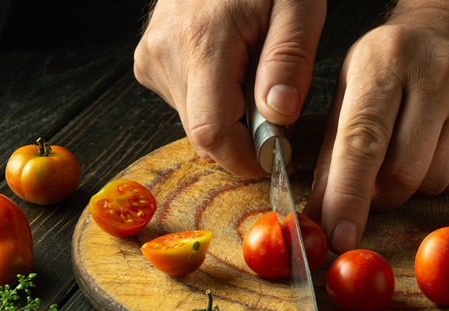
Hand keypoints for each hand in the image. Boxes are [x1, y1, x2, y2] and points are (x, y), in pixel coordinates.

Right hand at [133, 0, 325, 177]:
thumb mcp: (298, 4)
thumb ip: (289, 58)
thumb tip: (278, 115)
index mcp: (201, 42)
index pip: (212, 133)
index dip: (245, 158)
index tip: (277, 154)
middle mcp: (165, 56)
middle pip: (205, 134)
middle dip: (247, 136)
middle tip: (276, 100)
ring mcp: (152, 60)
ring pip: (198, 123)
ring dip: (234, 118)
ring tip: (256, 73)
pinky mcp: (150, 64)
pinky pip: (188, 105)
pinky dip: (218, 102)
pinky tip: (234, 70)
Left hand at [303, 3, 448, 252]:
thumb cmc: (394, 72)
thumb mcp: (351, 95)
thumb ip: (333, 157)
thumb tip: (319, 219)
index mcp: (386, 60)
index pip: (363, 139)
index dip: (349, 195)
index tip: (339, 237)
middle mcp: (439, 71)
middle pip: (403, 173)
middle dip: (382, 195)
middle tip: (376, 183)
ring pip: (436, 183)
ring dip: (416, 187)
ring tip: (416, 150)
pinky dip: (448, 182)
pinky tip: (445, 149)